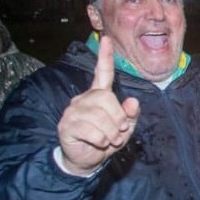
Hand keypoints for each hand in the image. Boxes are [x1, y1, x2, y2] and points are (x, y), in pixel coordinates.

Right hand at [56, 36, 140, 175]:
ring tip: (109, 140)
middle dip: (118, 118)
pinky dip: (101, 140)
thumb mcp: (124, 128)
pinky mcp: (67, 126)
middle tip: (118, 132)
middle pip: (106, 99)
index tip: (107, 39)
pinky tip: (97, 143)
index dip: (105, 57)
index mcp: (98, 95)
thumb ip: (130, 115)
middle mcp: (84, 99)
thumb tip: (133, 102)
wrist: (86, 160)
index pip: (102, 73)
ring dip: (111, 133)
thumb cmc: (106, 140)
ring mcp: (73, 111)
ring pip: (99, 116)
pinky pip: (92, 131)